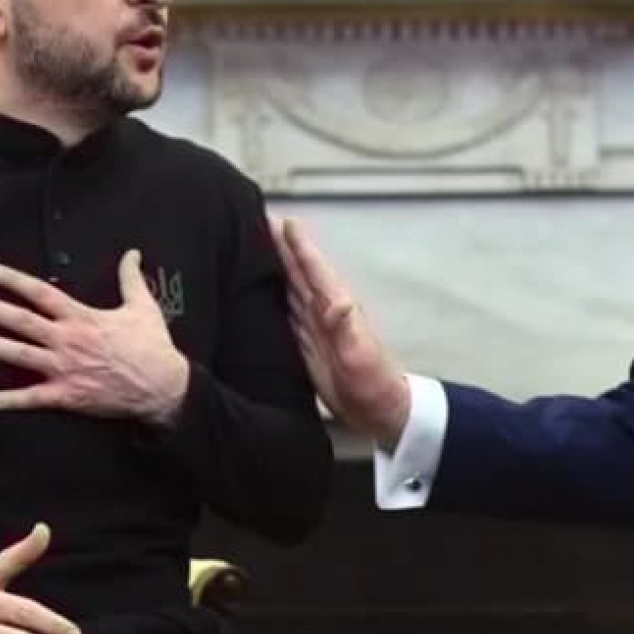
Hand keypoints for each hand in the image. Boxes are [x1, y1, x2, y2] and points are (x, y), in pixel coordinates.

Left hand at [0, 249, 189, 426]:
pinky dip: (11, 400)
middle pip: (21, 321)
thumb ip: (131, 278)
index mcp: (82, 318)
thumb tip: (132, 254)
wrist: (162, 386)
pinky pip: (34, 398)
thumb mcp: (143, 306)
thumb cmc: (152, 347)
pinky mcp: (68, 395)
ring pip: (19, 355)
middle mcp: (68, 341)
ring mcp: (64, 369)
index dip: (15, 281)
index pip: (42, 294)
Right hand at [270, 217, 410, 445]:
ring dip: (274, 267)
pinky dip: (272, 296)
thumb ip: (347, 329)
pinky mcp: (306, 344)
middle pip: (297, 272)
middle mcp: (324, 312)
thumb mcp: (360, 358)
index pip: (313, 271)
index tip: (284, 222)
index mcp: (335, 309)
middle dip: (280, 247)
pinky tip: (259, 290)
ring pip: (289, 288)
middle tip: (258, 221)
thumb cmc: (373, 385)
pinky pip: (285, 312)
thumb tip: (339, 300)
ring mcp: (314, 327)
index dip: (299, 246)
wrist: (379, 411)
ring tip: (253, 246)